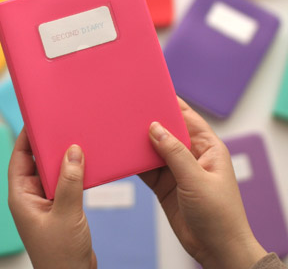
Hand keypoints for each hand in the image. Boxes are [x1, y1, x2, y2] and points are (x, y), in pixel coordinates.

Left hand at [8, 128, 95, 268]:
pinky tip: (85, 164)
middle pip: (35, 162)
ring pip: (52, 172)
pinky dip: (73, 172)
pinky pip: (64, 182)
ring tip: (75, 141)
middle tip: (60, 126)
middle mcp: (31, 197)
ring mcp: (46, 202)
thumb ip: (69, 182)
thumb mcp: (66, 214)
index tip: (34, 120)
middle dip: (47, 145)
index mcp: (22, 197)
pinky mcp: (60, 207)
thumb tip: (73, 151)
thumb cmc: (60, 255)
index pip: (18, 159)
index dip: (24, 139)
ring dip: (63, 159)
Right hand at [140, 98, 266, 268]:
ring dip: (141, 142)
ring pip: (155, 149)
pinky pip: (147, 168)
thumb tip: (155, 128)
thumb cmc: (219, 215)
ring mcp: (177, 170)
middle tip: (131, 110)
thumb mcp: (196, 179)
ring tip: (123, 130)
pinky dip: (136, 162)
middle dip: (151, 122)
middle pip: (168, 132)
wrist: (216, 250)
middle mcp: (191, 155)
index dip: (172, 104)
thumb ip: (174, 153)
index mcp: (207, 148)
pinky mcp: (165, 184)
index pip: (188, 118)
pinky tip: (124, 155)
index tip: (154, 92)